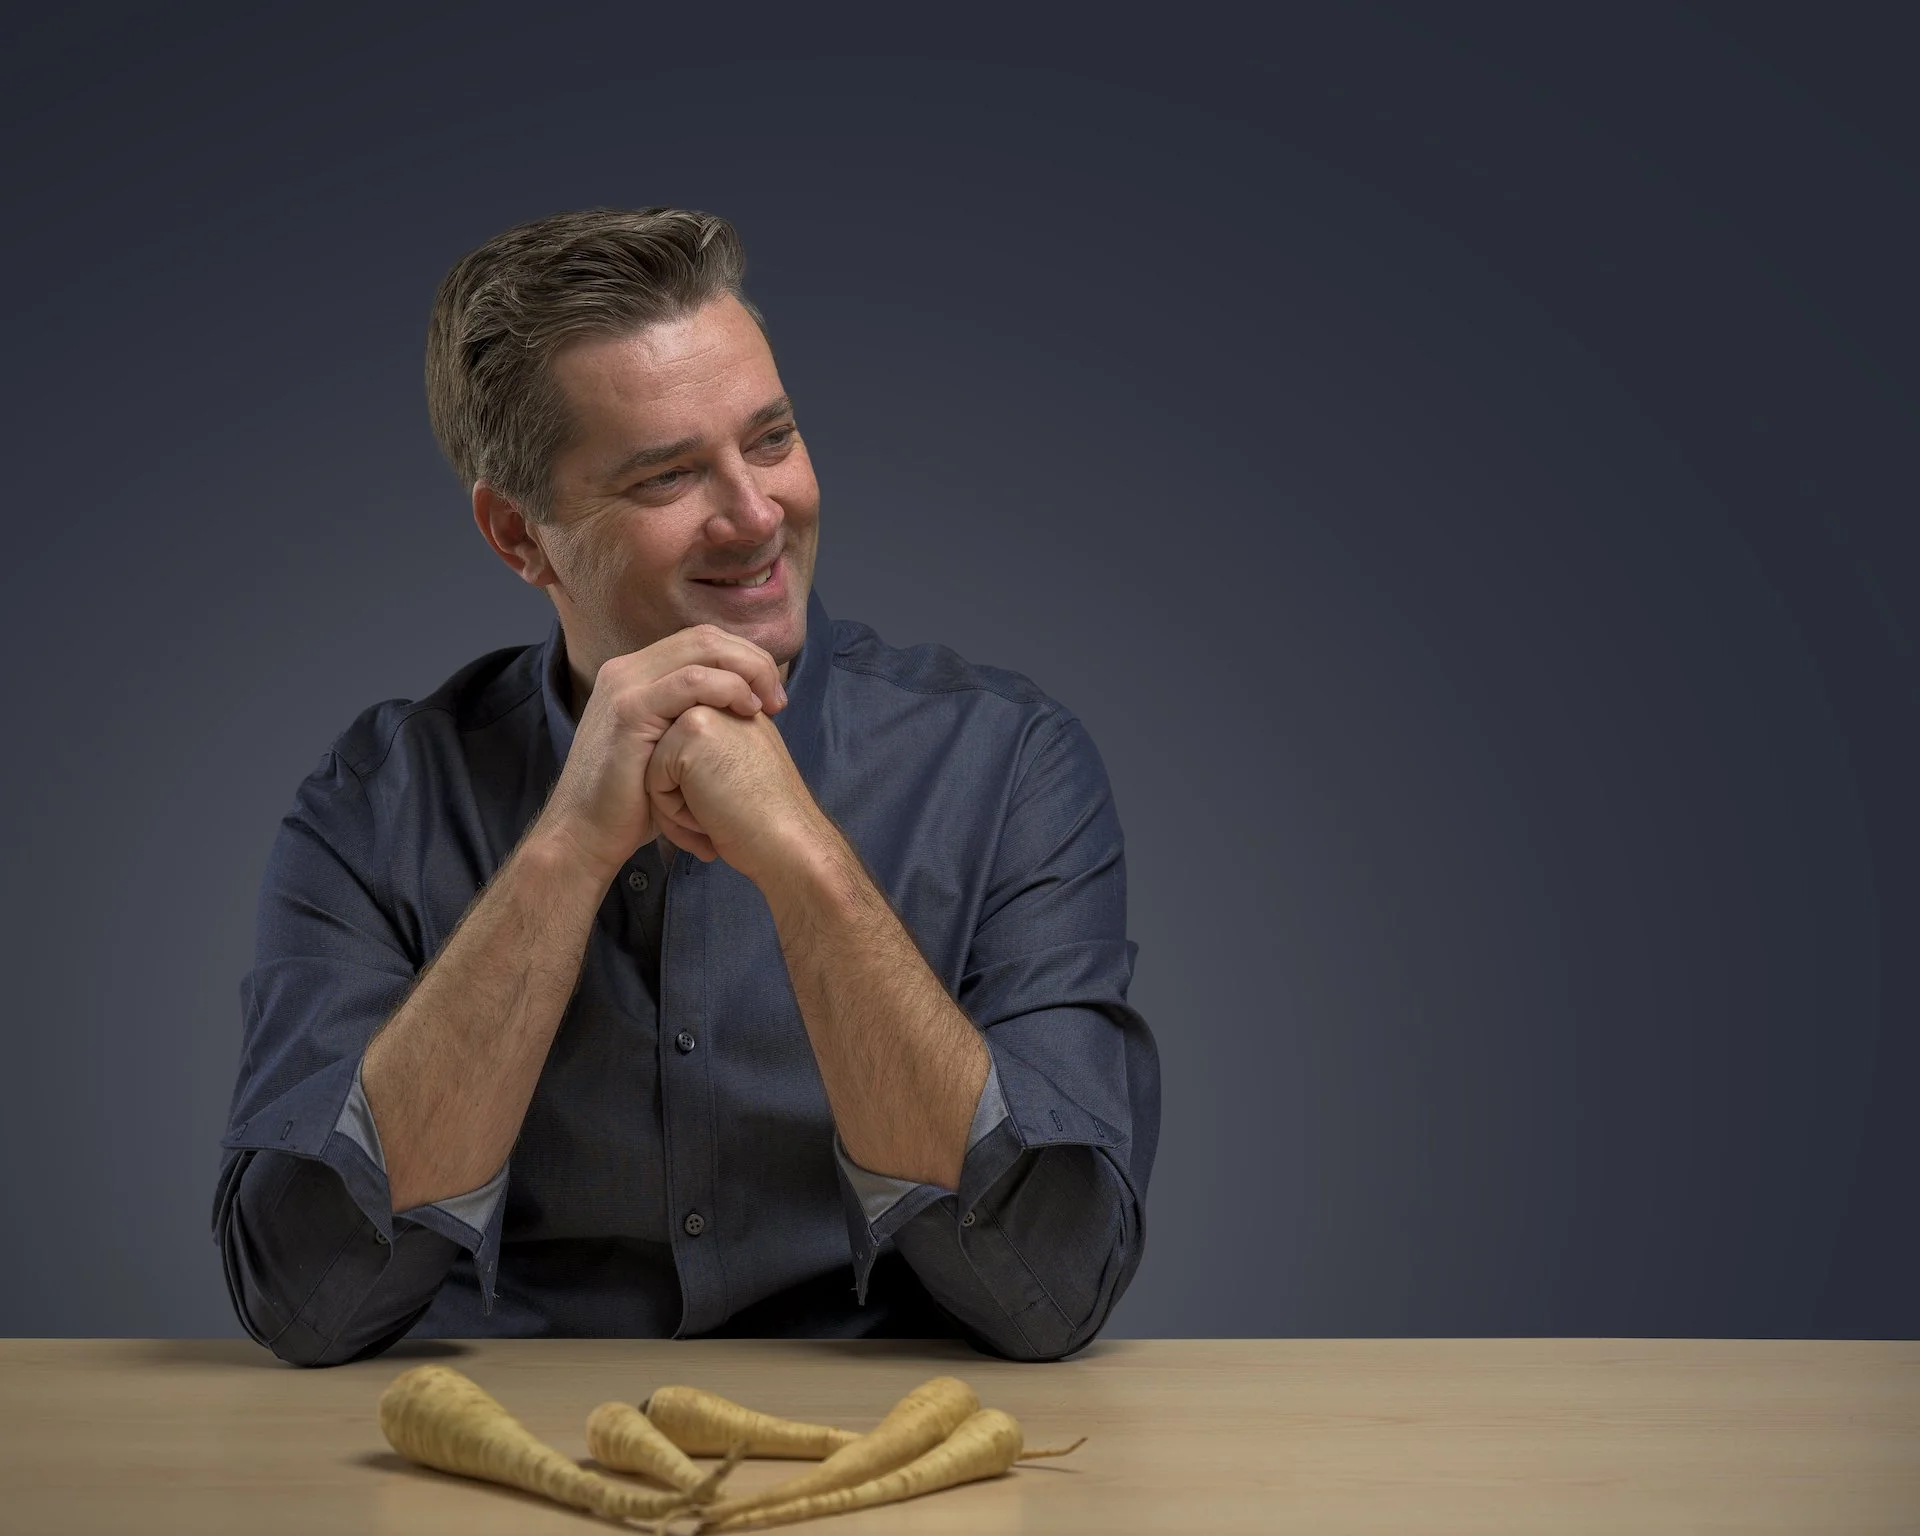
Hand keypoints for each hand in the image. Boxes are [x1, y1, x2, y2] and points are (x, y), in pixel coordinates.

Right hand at [533, 624, 786, 879]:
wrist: (586, 835)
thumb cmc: (634, 802)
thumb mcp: (669, 749)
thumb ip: (695, 719)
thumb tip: (746, 707)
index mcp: (637, 674)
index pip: (702, 641)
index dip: (745, 659)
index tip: (772, 695)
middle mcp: (627, 670)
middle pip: (706, 637)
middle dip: (753, 661)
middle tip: (778, 698)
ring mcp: (625, 686)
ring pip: (701, 649)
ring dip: (747, 671)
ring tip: (769, 704)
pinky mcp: (629, 710)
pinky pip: (690, 682)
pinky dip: (727, 688)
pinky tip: (747, 710)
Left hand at [644, 703, 830, 884]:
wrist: (788, 841)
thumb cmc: (768, 822)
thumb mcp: (746, 771)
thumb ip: (715, 754)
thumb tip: (679, 768)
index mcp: (738, 713)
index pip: (687, 752)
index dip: (699, 791)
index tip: (732, 811)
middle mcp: (722, 705)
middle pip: (668, 757)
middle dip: (684, 797)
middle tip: (721, 821)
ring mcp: (705, 714)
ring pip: (657, 768)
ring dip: (677, 807)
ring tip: (714, 823)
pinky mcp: (690, 734)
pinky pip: (654, 780)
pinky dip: (673, 812)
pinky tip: (708, 820)